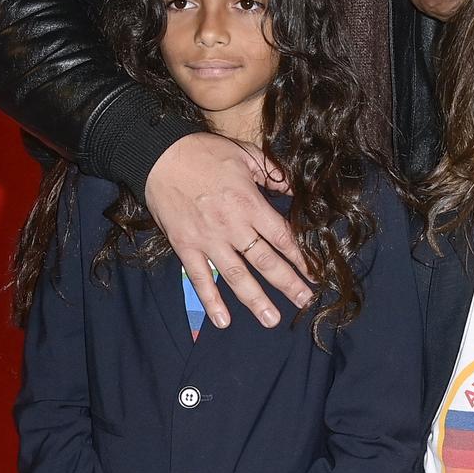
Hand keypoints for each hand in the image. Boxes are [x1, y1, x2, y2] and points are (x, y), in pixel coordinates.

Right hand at [145, 132, 310, 328]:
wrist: (158, 155)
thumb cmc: (204, 152)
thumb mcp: (245, 154)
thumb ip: (272, 173)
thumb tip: (293, 188)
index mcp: (250, 204)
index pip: (282, 237)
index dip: (300, 258)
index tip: (314, 274)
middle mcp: (232, 227)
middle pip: (265, 261)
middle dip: (288, 283)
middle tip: (304, 302)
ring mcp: (208, 240)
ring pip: (236, 276)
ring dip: (255, 300)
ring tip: (271, 320)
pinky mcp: (185, 246)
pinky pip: (200, 278)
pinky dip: (211, 301)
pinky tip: (222, 320)